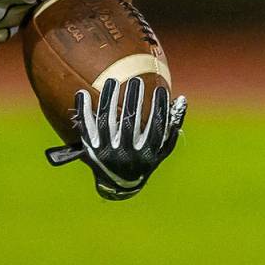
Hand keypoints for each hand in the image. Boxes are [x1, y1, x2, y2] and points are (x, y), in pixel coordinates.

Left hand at [46, 77, 185, 199]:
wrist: (118, 184)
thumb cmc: (144, 159)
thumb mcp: (162, 149)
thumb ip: (172, 125)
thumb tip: (181, 98)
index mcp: (146, 156)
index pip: (155, 128)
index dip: (160, 107)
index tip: (161, 89)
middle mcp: (126, 156)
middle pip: (129, 123)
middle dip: (133, 100)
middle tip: (136, 81)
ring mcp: (107, 152)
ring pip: (106, 122)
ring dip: (108, 99)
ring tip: (112, 81)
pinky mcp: (91, 149)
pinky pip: (85, 128)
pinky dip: (83, 110)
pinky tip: (82, 93)